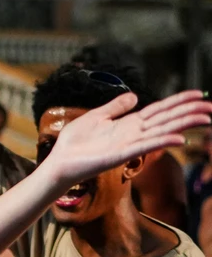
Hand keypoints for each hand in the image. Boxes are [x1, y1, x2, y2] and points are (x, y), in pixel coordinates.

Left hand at [41, 91, 211, 189]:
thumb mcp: (97, 116)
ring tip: (205, 119)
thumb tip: (134, 96)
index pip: (159, 110)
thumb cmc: (75, 142)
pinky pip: (144, 147)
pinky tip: (179, 139)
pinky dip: (161, 142)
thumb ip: (116, 106)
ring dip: (183, 125)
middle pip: (166, 120)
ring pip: (161, 131)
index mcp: (128, 124)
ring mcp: (128, 145)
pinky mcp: (120, 155)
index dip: (178, 102)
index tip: (198, 94)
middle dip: (189, 112)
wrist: (60, 161)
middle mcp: (133, 134)